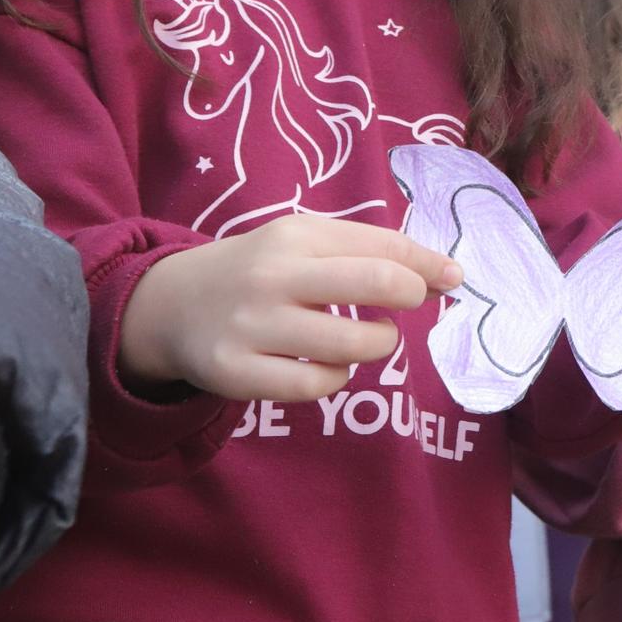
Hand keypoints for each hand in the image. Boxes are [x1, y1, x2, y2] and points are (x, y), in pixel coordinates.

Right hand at [120, 217, 461, 402]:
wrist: (169, 305)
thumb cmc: (261, 270)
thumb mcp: (305, 242)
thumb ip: (373, 251)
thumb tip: (448, 275)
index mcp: (295, 236)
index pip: (386, 247)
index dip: (430, 265)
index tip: (453, 279)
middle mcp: (273, 277)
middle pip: (379, 283)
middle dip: (411, 296)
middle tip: (405, 306)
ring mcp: (252, 327)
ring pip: (354, 345)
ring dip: (380, 344)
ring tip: (371, 337)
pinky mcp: (236, 373)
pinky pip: (317, 385)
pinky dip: (339, 378)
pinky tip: (330, 364)